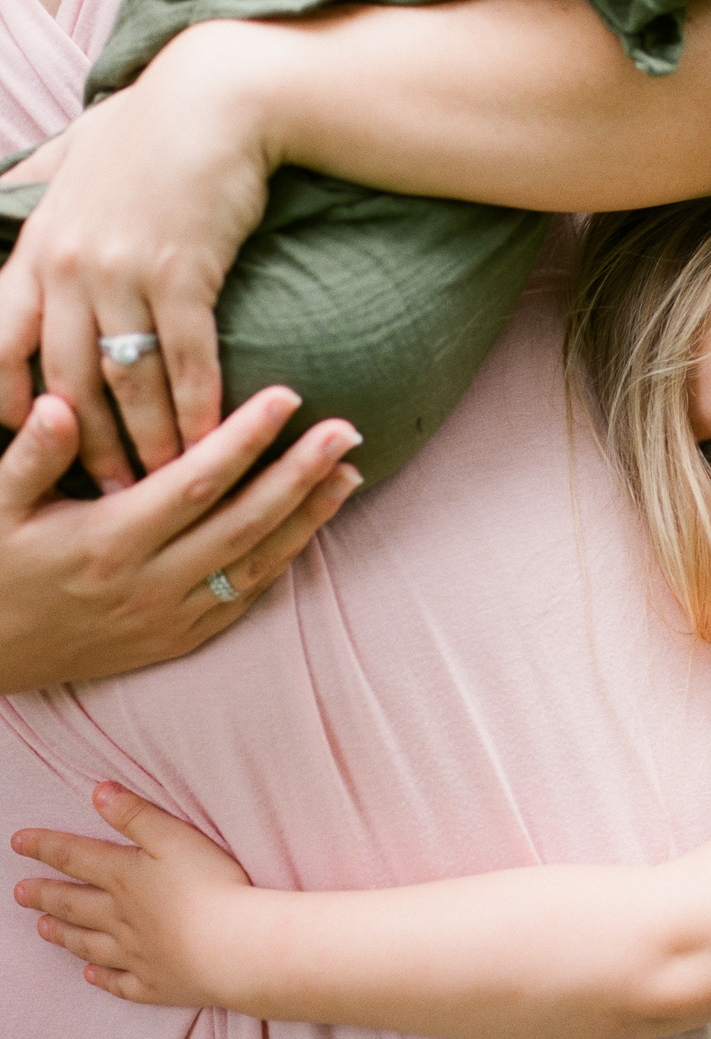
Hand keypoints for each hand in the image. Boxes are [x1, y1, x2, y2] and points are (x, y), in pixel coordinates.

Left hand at [0, 48, 274, 487]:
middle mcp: (68, 266)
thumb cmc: (150, 128)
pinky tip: (214, 439)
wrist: (215, 97)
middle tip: (110, 497)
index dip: (13, 410)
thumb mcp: (76, 156)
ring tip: (166, 482)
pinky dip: (198, 408)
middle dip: (88, 448)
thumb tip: (15, 193)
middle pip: (63, 383)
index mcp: (36, 249)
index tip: (39, 452)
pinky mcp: (182, 272)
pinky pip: (185, 359)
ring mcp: (122, 271)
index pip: (0, 349)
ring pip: (125, 382)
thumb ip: (43, 189)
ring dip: (148, 441)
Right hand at [0, 388, 361, 693]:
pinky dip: (282, 563)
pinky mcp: (175, 642)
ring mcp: (167, 619)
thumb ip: (30, 456)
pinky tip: (311, 528)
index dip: (246, 438)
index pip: (193, 482)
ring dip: (309, 519)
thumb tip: (61, 405)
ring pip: (255, 565)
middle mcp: (147, 584)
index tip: (290, 396)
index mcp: (106, 541)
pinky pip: (241, 599)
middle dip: (302, 476)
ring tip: (350, 474)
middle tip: (349, 431)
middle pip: (244, 523)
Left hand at [14, 783, 258, 1009]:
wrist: (232, 947)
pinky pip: (121, 983)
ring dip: (64, 934)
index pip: (76, 857)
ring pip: (90, 944)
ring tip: (42, 929)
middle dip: (45, 895)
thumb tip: (99, 793)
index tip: (18, 843)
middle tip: (19, 893)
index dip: (46, 847)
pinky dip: (103, 979)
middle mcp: (121, 918)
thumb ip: (136, 815)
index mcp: (125, 877)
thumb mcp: (175, 837)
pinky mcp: (157, 983)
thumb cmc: (210, 886)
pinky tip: (91, 976)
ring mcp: (136, 954)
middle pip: (75, 904)